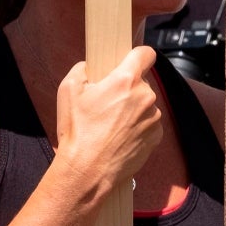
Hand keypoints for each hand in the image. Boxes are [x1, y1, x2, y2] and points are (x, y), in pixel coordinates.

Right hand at [54, 45, 162, 201]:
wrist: (87, 171)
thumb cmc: (77, 130)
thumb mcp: (68, 89)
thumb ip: (83, 68)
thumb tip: (91, 66)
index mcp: (126, 80)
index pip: (146, 54)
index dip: (137, 55)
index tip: (129, 61)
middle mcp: (145, 96)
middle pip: (141, 82)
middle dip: (127, 88)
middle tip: (108, 102)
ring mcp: (153, 118)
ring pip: (145, 104)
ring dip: (133, 108)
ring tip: (111, 124)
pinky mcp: (156, 137)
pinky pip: (148, 123)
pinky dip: (138, 126)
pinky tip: (120, 137)